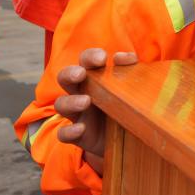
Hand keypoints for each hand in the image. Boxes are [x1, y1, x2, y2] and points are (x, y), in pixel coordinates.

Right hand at [54, 48, 137, 175]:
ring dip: (71, 101)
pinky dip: (69, 131)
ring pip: (61, 104)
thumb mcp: (132, 87)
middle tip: (80, 73)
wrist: (130, 137)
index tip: (102, 58)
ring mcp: (78, 114)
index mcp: (96, 77)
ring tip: (85, 102)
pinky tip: (81, 129)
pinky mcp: (79, 135)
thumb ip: (131, 69)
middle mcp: (83, 92)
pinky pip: (64, 133)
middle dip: (70, 73)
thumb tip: (126, 57)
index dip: (90, 56)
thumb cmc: (129, 104)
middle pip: (65, 77)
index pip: (86, 60)